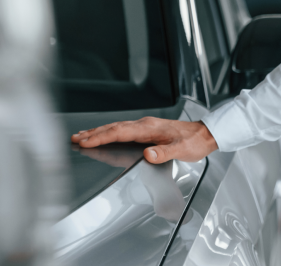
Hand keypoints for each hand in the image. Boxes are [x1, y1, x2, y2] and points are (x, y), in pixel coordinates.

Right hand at [71, 117, 218, 162]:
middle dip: (93, 133)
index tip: (85, 141)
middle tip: (74, 138)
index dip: (101, 137)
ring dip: (98, 132)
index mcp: (149, 128)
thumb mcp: (182, 150)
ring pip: (116, 128)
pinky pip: (123, 130)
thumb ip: (164, 153)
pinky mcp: (147, 130)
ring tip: (82, 136)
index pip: (119, 132)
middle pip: (113, 128)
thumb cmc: (194, 142)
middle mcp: (145, 125)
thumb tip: (148, 155)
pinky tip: (105, 135)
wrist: (205, 134)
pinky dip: (109, 132)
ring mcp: (145, 126)